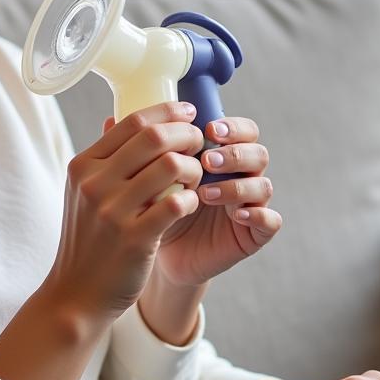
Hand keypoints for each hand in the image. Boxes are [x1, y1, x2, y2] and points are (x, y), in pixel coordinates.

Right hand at [45, 102, 203, 320]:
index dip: (167, 112)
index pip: (132, 121)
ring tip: (196, 176)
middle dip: (187, 134)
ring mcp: (112, 212)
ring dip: (193, 167)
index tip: (188, 113)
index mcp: (83, 166)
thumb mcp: (82, 193)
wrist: (76, 294)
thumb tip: (119, 118)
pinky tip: (190, 203)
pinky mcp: (133, 239)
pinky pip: (176, 205)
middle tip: (200, 142)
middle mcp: (94, 184)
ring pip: (170, 166)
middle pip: (154, 137)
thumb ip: (103, 158)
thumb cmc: (88, 238)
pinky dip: (190, 198)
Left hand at [150, 116, 282, 287]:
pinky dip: (257, 214)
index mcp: (218, 154)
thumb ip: (136, 151)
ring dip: (237, 184)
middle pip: (257, 150)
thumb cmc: (150, 212)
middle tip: (207, 157)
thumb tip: (110, 120)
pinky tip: (236, 214)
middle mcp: (238, 176)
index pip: (238, 129)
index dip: (229, 125)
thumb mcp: (143, 180)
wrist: (150, 260)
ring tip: (206, 191)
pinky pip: (270, 221)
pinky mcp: (253, 234)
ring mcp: (249, 204)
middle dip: (235, 151)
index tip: (205, 126)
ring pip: (263, 184)